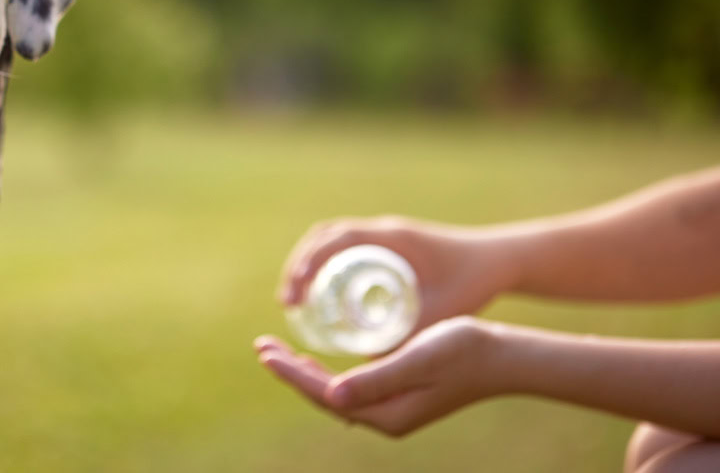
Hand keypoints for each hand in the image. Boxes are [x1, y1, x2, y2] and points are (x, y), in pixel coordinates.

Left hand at [254, 317, 502, 436]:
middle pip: (324, 396)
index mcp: (387, 414)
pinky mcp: (399, 399)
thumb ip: (376, 378)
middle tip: (261, 346)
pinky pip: (352, 389)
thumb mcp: (418, 358)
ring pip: (336, 393)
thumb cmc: (465, 351)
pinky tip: (317, 362)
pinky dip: (328, 374)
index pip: (324, 394)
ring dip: (305, 373)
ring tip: (278, 352)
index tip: (265, 352)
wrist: (503, 357)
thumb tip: (330, 396)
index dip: (291, 374)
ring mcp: (393, 411)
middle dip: (291, 372)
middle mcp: (386, 418)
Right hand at [280, 216, 513, 336]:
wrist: (499, 261)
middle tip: (288, 304)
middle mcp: (382, 231)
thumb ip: (410, 341)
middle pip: (323, 237)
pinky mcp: (386, 245)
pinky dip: (325, 263)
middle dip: (298, 267)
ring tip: (297, 301)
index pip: (334, 241)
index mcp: (391, 237)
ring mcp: (383, 235)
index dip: (306, 266)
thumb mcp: (438, 315)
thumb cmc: (472, 284)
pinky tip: (321, 292)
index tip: (294, 297)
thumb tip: (369, 374)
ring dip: (308, 264)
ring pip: (330, 240)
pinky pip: (345, 246)